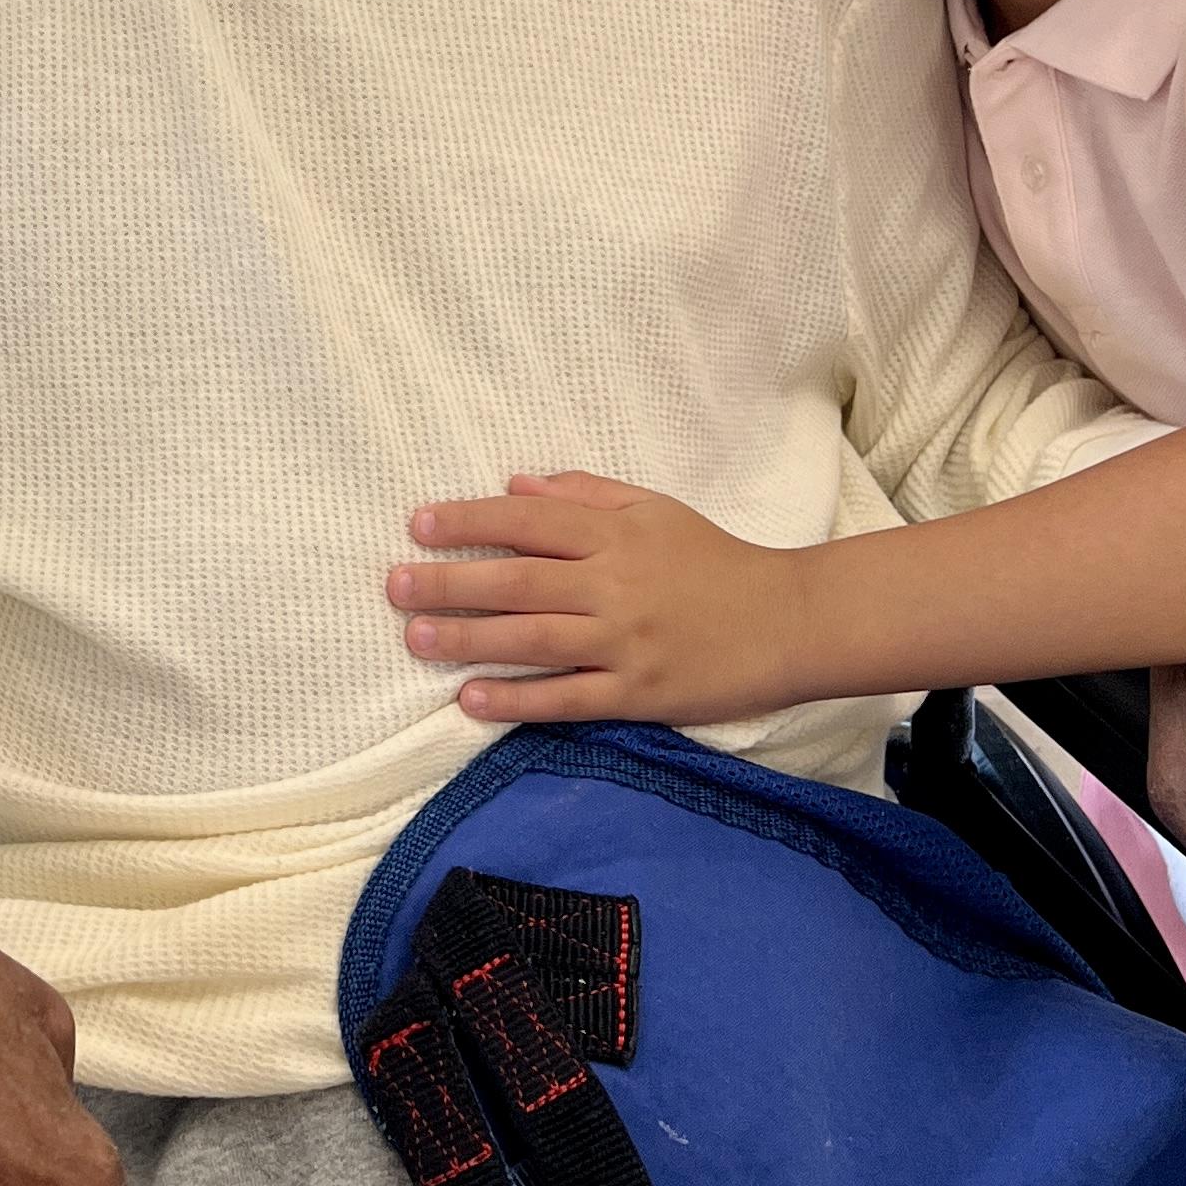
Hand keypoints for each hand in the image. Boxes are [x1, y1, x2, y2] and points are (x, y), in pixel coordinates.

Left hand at [389, 472, 804, 724]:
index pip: (528, 522)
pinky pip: (567, 699)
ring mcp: (625, 644)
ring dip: (468, 639)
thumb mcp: (654, 509)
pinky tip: (471, 700)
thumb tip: (514, 485)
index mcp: (616, 536)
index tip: (419, 524)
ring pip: (533, 639)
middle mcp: (614, 586)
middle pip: (518, 580)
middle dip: (450, 583)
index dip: (470, 521)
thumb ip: (584, 494)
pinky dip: (517, 700)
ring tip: (415, 638)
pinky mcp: (639, 695)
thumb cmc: (714, 560)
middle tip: (395, 586)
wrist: (790, 621)